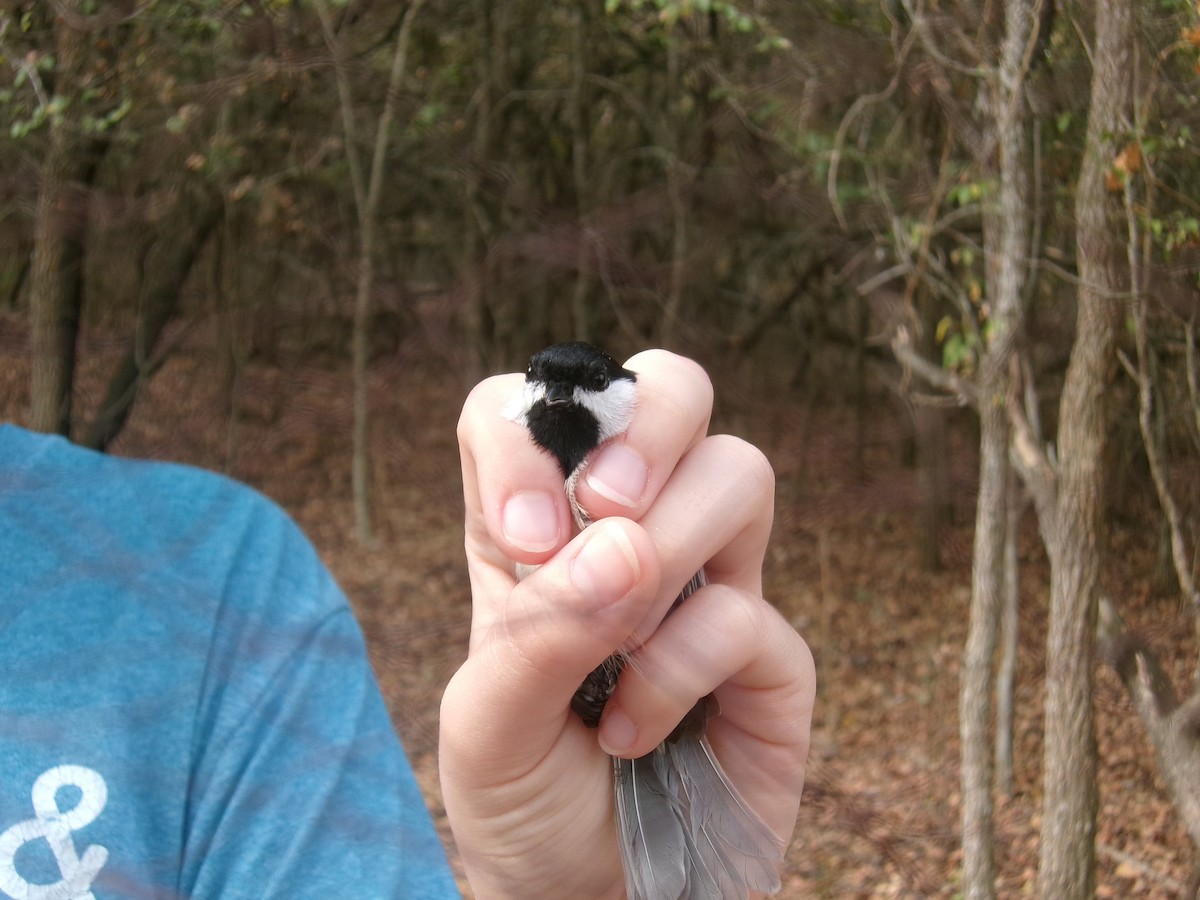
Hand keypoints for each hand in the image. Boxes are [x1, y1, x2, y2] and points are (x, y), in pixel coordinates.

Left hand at [440, 350, 814, 897]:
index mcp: (539, 526)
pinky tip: (634, 733)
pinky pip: (747, 611)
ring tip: (616, 651)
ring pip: (739, 471)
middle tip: (604, 507)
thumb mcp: (484, 722)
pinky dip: (676, 673)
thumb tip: (625, 546)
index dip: (530, 432)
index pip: (535, 402)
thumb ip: (533, 630)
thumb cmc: (523, 802)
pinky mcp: (769, 653)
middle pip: (673, 389)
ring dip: (669, 551)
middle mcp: (631, 532)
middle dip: (649, 427)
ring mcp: (709, 582)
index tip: (524, 535)